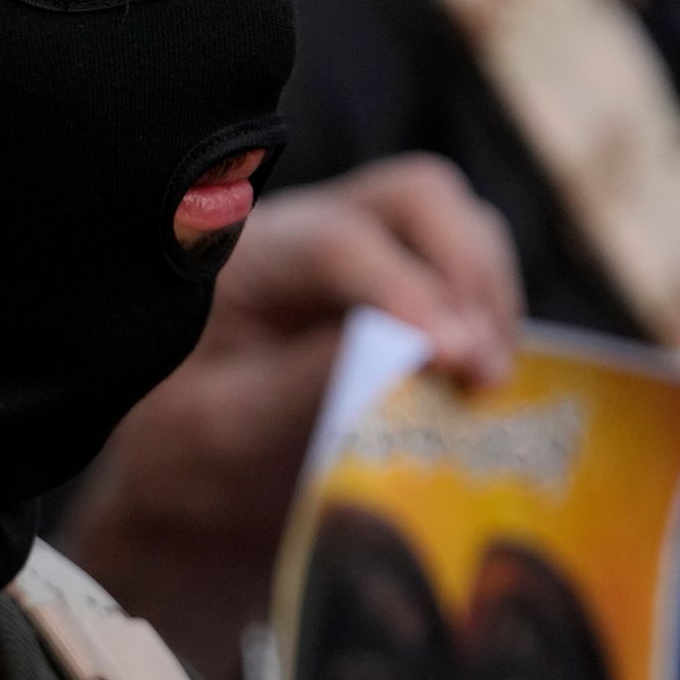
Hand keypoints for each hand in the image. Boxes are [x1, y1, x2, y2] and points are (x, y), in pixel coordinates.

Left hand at [52, 155, 518, 679]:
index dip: (406, 291)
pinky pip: (469, 269)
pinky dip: (492, 315)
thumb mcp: (228, 429)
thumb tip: (415, 343)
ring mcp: (362, 249)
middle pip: (418, 198)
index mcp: (245, 258)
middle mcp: (308, 230)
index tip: (455, 358)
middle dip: (468, 273)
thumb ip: (310, 382)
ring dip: (489, 294)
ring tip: (487, 381)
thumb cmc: (190, 453)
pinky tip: (487, 380)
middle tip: (483, 369)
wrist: (187, 481)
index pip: (337, 243)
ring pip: (457, 221)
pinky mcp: (402, 284)